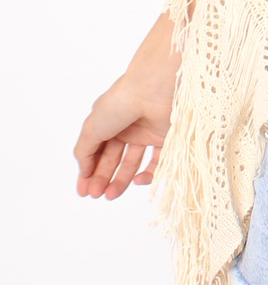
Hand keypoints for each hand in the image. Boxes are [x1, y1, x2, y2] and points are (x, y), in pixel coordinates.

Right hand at [74, 11, 180, 199]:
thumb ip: (84, 151)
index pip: (96, 150)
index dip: (89, 171)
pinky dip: (149, 174)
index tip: (83, 191)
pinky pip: (158, 161)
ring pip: (133, 162)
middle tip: (97, 195)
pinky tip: (137, 181)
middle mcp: (127, 126)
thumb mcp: (92, 128)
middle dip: (103, 178)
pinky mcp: (167, 137)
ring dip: (122, 180)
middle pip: (113, 159)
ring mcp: (147, 132)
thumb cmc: (120, 103)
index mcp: (107, 121)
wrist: (154, 89)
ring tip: (111, 195)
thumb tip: (83, 171)